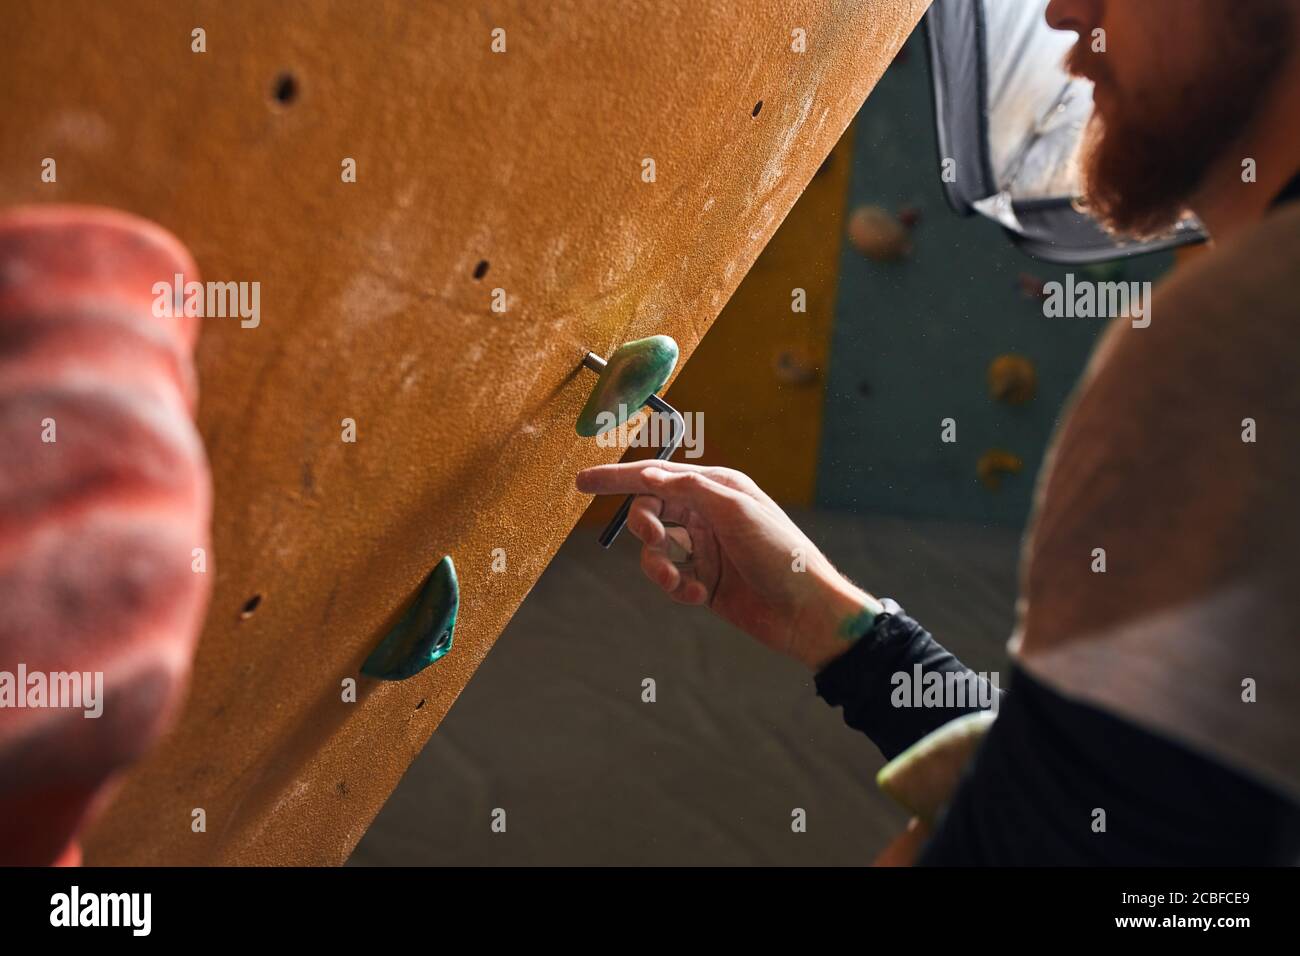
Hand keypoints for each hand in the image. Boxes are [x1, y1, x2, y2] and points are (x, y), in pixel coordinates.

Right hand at [575, 461, 881, 669]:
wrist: (805, 611)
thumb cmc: (781, 553)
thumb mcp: (737, 511)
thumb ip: (691, 489)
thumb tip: (649, 476)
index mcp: (716, 487)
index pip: (656, 476)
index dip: (617, 478)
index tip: (582, 482)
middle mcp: (706, 514)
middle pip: (649, 512)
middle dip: (644, 527)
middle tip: (657, 540)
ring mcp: (703, 548)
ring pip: (654, 550)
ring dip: (658, 567)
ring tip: (678, 582)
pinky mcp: (701, 580)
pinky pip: (668, 578)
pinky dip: (675, 587)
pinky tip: (699, 596)